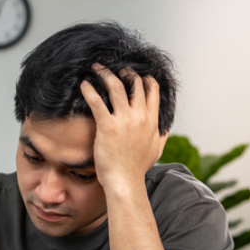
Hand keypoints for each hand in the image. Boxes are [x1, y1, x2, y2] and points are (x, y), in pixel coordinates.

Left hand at [80, 63, 167, 192]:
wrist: (125, 181)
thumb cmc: (137, 168)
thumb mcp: (156, 150)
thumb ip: (161, 136)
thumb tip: (165, 128)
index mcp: (152, 121)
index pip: (152, 91)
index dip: (145, 79)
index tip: (137, 73)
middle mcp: (140, 117)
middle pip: (135, 84)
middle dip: (125, 72)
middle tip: (115, 68)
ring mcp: (124, 120)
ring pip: (117, 87)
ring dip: (106, 74)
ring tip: (97, 68)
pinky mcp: (107, 126)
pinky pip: (97, 102)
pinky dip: (90, 90)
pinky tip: (84, 84)